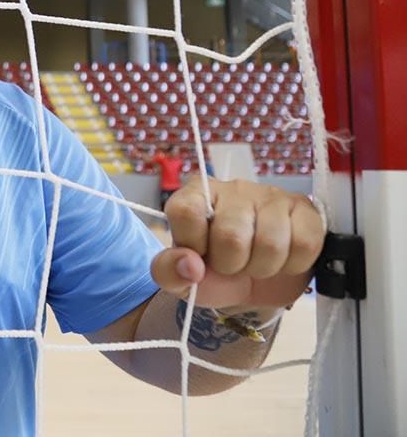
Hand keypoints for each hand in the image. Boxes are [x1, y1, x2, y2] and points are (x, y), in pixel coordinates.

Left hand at [150, 176, 323, 309]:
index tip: (200, 256)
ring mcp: (271, 196)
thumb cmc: (213, 273)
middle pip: (231, 236)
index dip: (194, 245)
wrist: (255, 284)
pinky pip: (305, 244)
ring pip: (271, 243)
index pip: (186, 212)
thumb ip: (167, 271)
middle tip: (233, 264)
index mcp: (193, 196)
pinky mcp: (306, 210)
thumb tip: (190, 265)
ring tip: (257, 262)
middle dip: (232, 265)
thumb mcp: (180, 277)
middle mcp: (232, 188)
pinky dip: (294, 264)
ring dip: (263, 268)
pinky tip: (283, 258)